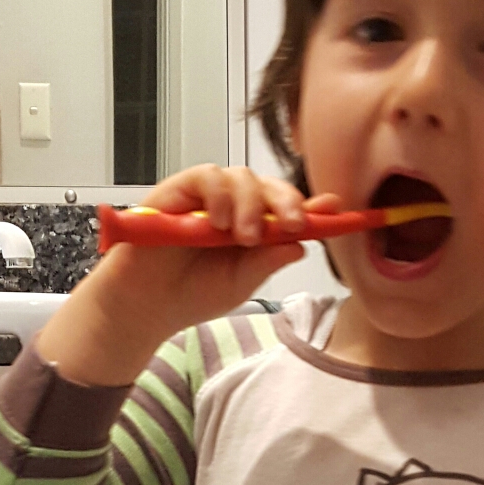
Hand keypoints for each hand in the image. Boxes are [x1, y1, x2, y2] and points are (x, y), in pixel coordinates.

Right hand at [40, 166, 337, 387]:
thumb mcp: (240, 283)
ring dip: (250, 203)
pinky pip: (205, 176)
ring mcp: (205, 197)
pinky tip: (219, 222)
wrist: (145, 307)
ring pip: (240, 176)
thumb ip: (268, 261)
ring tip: (245, 236)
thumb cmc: (190, 294)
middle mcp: (231, 206)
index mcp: (251, 227)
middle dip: (287, 201)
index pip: (284, 208)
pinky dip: (219, 194)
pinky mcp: (177, 191)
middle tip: (293, 223)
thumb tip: (302, 243)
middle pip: (267, 185)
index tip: (338, 210)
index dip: (312, 207)